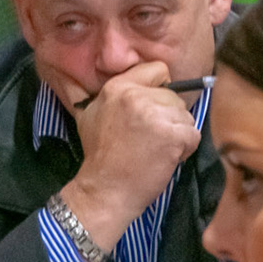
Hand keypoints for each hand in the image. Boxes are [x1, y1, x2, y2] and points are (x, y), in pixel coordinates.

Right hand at [66, 62, 201, 246]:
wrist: (105, 191)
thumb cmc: (100, 157)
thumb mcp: (89, 116)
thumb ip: (101, 93)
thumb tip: (69, 73)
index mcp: (117, 88)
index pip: (158, 70)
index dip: (159, 89)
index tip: (150, 110)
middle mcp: (136, 97)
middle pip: (174, 97)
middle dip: (167, 118)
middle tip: (148, 139)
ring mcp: (155, 115)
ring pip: (185, 116)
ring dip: (176, 135)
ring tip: (155, 150)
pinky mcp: (172, 135)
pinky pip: (193, 134)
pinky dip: (185, 149)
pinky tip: (165, 158)